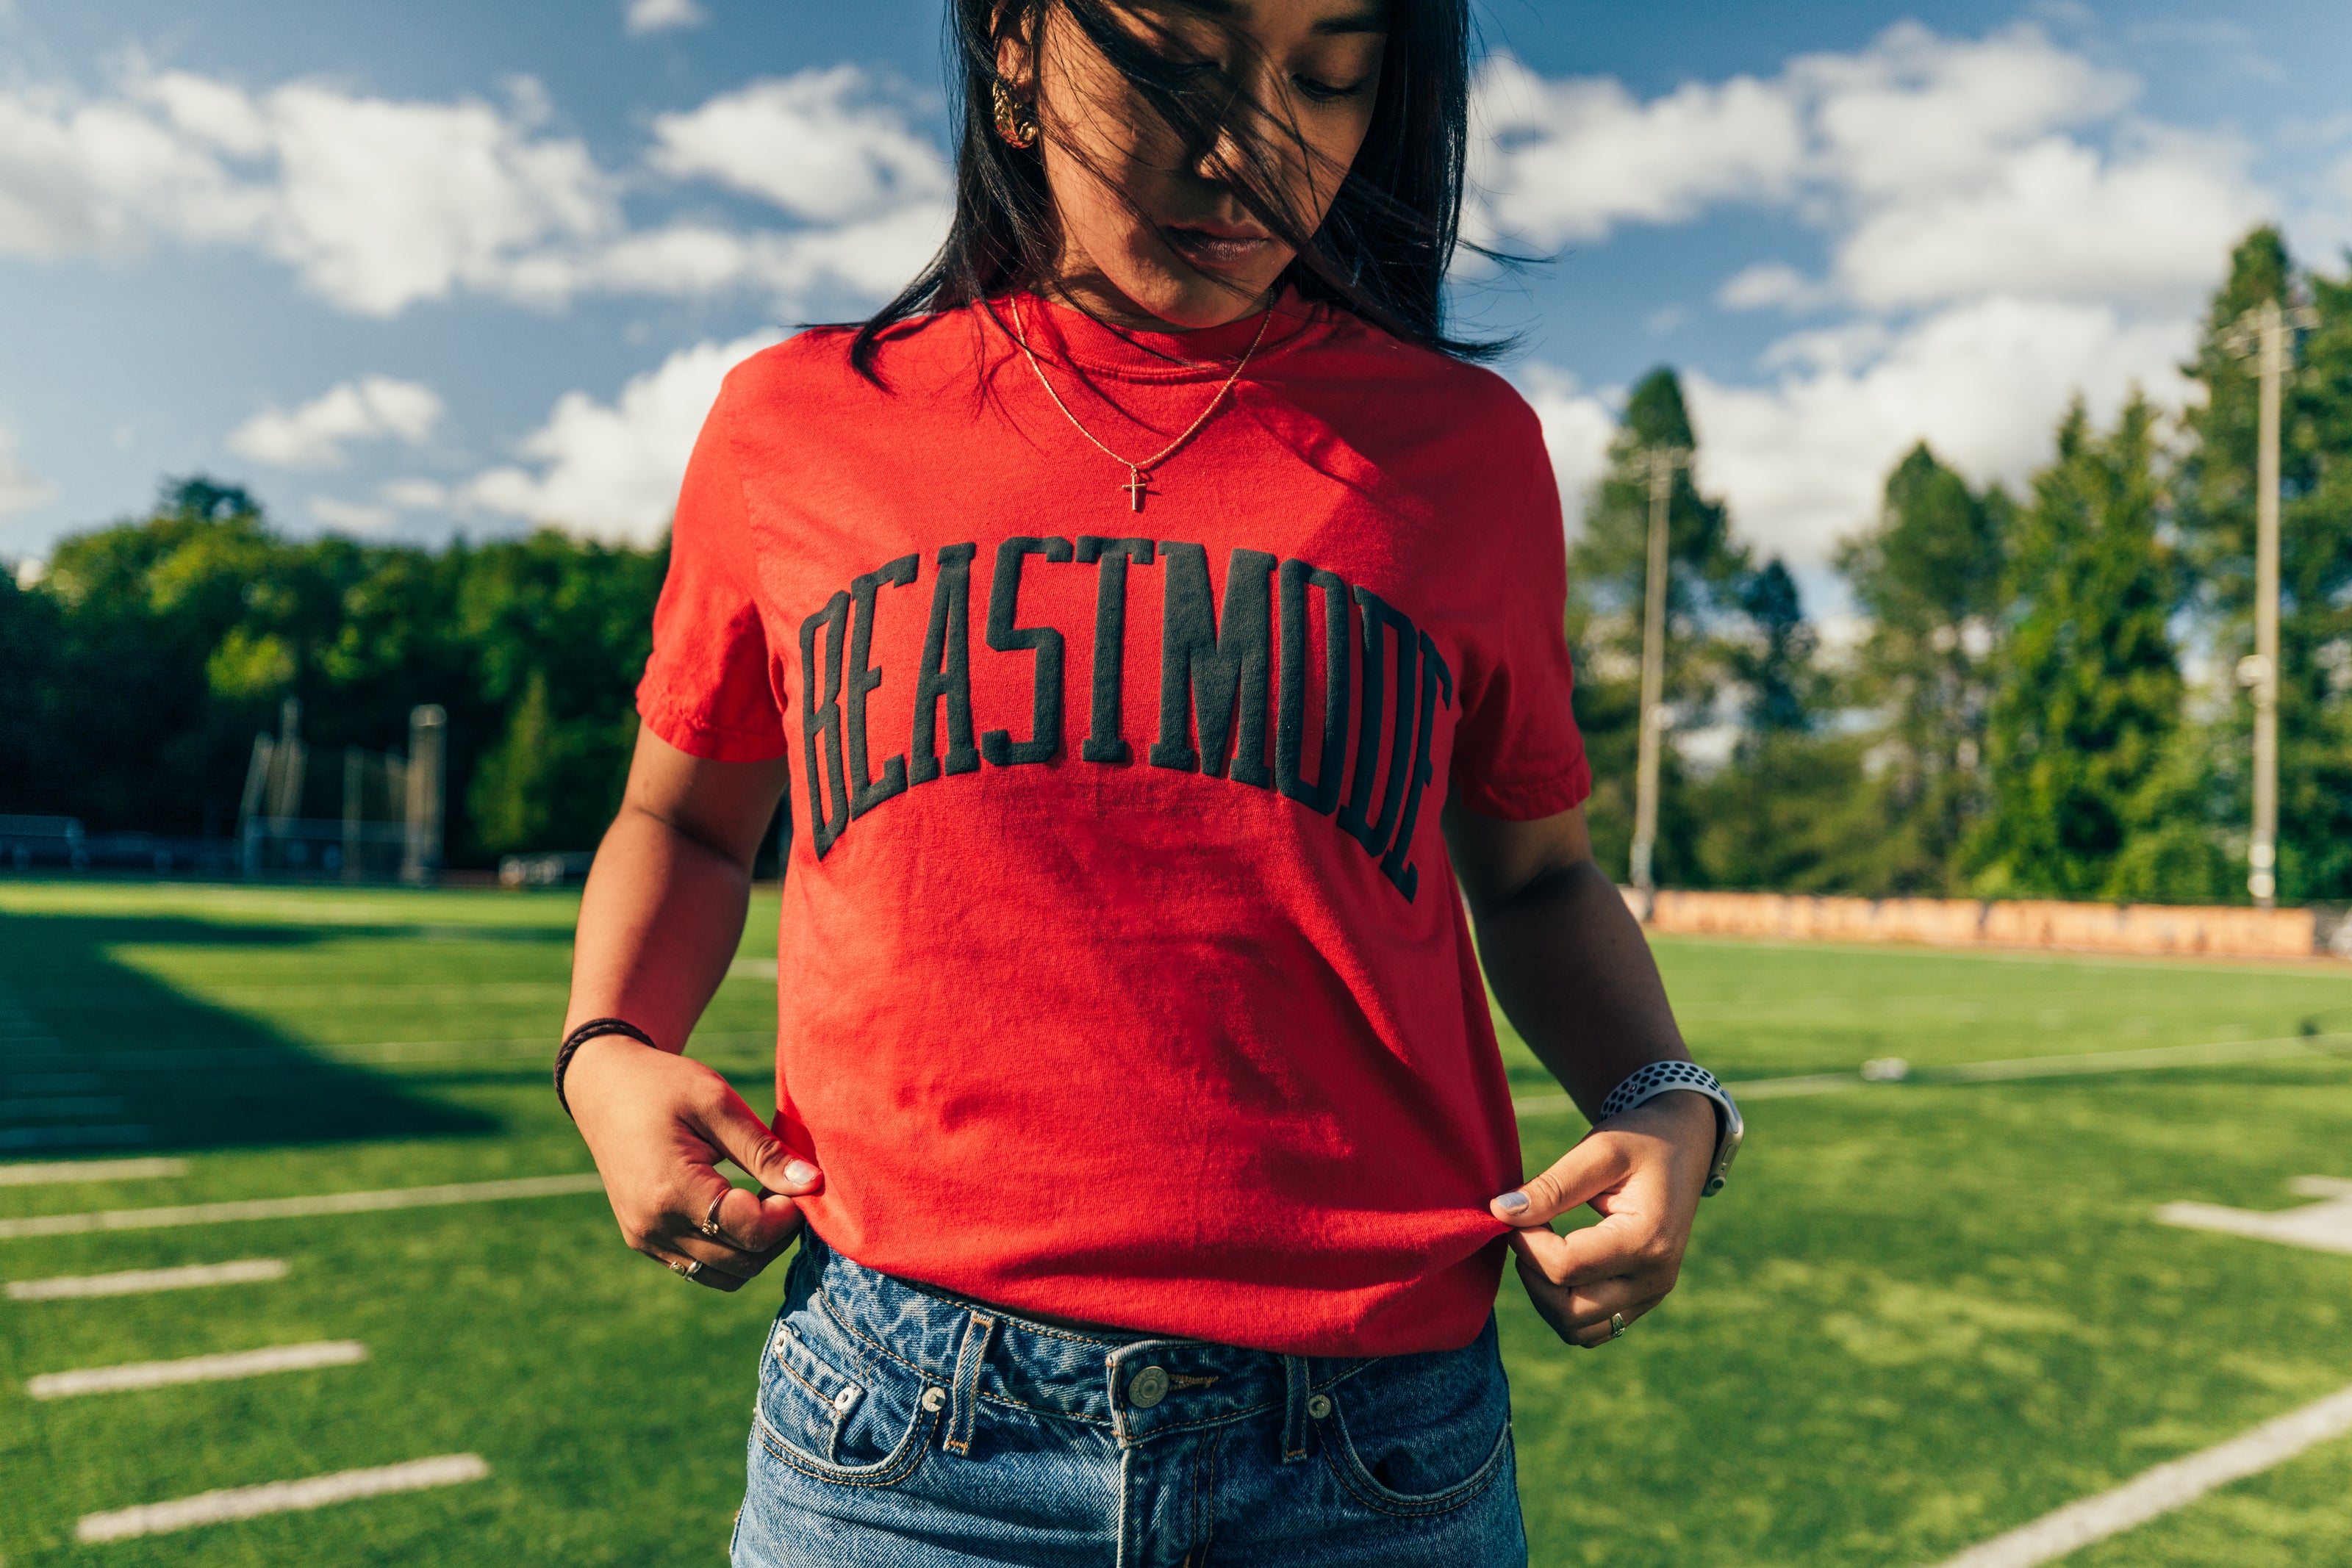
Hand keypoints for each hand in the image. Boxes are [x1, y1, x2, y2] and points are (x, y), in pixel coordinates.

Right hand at [565, 1034, 820, 1291]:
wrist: (605, 1088)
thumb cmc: (663, 1085)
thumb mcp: (717, 1102)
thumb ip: (764, 1150)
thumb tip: (812, 1184)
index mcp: (672, 1191)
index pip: (752, 1232)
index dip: (789, 1214)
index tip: (801, 1181)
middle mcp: (655, 1227)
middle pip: (743, 1262)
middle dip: (778, 1233)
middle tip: (789, 1189)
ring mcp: (646, 1239)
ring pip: (725, 1275)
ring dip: (756, 1247)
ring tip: (765, 1199)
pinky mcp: (645, 1241)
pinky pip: (701, 1268)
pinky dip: (730, 1250)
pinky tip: (739, 1209)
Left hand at [1489, 1089, 1714, 1346]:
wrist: (1682, 1146)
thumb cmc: (1640, 1140)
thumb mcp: (1598, 1150)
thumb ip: (1552, 1185)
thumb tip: (1501, 1213)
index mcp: (1647, 1240)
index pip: (1566, 1267)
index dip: (1526, 1243)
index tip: (1516, 1211)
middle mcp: (1654, 1279)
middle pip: (1570, 1312)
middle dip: (1532, 1276)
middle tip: (1525, 1232)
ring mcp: (1651, 1295)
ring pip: (1578, 1331)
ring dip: (1544, 1297)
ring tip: (1541, 1248)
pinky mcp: (1641, 1301)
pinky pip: (1592, 1328)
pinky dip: (1563, 1306)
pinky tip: (1557, 1263)